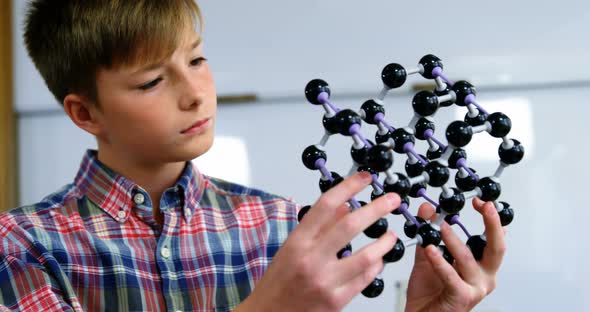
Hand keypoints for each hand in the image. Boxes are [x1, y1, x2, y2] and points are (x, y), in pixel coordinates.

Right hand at [236, 172, 400, 311]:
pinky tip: (379, 259)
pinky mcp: (336, 301)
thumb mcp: (291, 248)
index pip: (326, 205)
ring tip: (392, 235)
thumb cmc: (278, 283)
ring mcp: (325, 281)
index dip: (348, 187)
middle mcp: (311, 259)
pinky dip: (376, 266)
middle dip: (377, 208)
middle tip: (392, 200)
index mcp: (298, 242)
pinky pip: (364, 279)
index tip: (364, 178)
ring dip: (384, 242)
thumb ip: (318, 227)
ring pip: (365, 256)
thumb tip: (344, 206)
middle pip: (350, 225)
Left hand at [405, 198, 505, 311]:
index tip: (480, 200)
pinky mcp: (462, 298)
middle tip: (485, 205)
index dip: (491, 218)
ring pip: (468, 259)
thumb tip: (427, 209)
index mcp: (482, 266)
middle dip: (492, 224)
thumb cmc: (430, 292)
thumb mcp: (430, 256)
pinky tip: (430, 249)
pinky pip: (451, 277)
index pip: (495, 238)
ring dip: (452, 239)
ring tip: (439, 225)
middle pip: (497, 247)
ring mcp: (475, 289)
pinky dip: (440, 262)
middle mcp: (485, 277)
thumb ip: (430, 234)